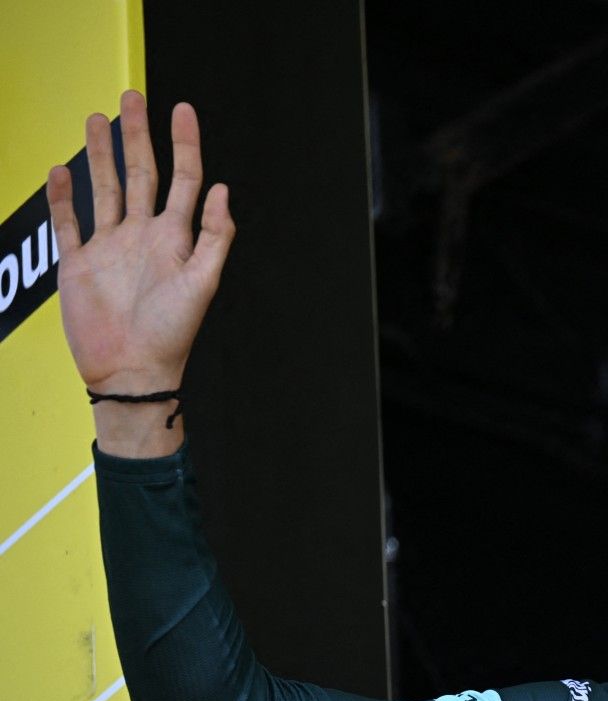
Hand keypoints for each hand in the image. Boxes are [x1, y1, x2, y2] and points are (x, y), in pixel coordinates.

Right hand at [47, 90, 234, 395]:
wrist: (130, 372)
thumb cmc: (171, 334)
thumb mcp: (203, 282)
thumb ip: (215, 236)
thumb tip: (222, 189)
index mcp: (175, 238)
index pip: (184, 180)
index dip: (184, 144)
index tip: (182, 109)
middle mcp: (143, 237)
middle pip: (140, 174)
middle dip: (138, 136)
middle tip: (133, 98)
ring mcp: (109, 248)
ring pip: (104, 190)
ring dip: (100, 154)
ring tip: (98, 119)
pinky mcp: (78, 265)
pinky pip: (69, 223)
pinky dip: (64, 197)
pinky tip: (61, 170)